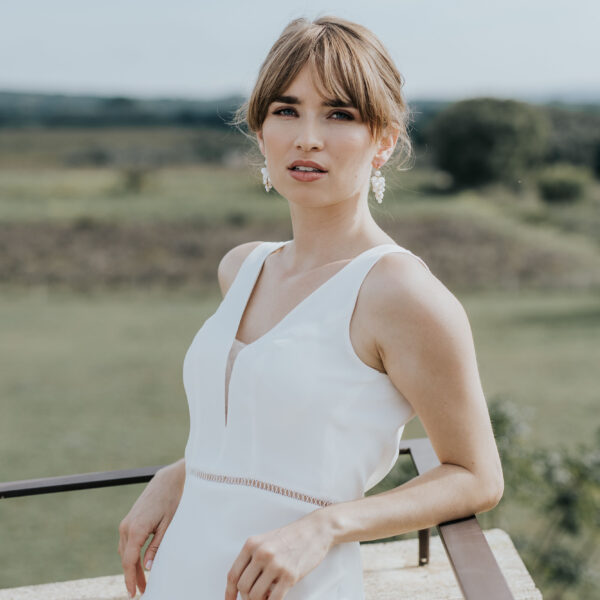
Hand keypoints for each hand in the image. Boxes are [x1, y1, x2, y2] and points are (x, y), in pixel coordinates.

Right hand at [118, 459, 184, 597]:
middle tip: (141, 591)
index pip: (129, 561)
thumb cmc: (172, 501)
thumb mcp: (168, 526)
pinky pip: (127, 542)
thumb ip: (157, 547)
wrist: (168, 480)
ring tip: (142, 580)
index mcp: (136, 529)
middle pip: (126, 558)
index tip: (133, 593)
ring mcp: (126, 522)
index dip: (130, 579)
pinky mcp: (130, 519)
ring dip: (132, 565)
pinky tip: (140, 561)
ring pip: (125, 550)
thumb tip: (147, 568)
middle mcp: (127, 526)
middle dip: (132, 575)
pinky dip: (132, 554)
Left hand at [224, 510, 333, 599]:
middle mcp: (261, 553)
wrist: (315, 530)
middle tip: (257, 596)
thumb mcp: (265, 541)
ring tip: (268, 595)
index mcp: (252, 544)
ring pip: (256, 596)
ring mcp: (276, 564)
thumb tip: (240, 585)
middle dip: (248, 597)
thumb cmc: (291, 536)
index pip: (233, 575)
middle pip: (243, 588)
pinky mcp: (290, 575)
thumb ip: (252, 559)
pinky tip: (275, 597)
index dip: (229, 593)